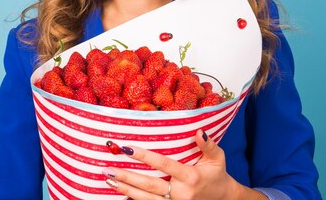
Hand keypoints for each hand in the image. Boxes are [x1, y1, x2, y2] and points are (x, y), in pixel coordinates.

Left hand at [102, 130, 266, 199]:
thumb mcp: (218, 159)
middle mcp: (180, 193)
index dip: (144, 156)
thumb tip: (199, 131)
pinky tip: (119, 190)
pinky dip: (133, 198)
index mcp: (190, 177)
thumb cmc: (217, 175)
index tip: (127, 148)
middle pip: (149, 185)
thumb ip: (209, 145)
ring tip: (107, 179)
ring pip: (145, 198)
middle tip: (108, 168)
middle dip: (127, 176)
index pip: (163, 164)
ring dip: (125, 189)